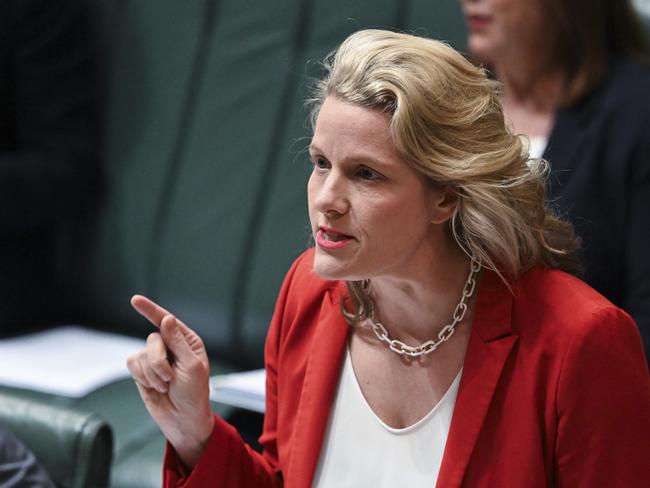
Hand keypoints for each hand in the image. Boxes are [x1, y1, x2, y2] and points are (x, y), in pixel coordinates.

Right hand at [127, 295, 214, 468]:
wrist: (182, 419)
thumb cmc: (194, 394)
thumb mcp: (191, 367)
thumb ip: (178, 342)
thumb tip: (166, 319)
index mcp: (187, 341)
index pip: (167, 321)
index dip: (150, 310)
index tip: (135, 300)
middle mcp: (171, 346)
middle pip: (152, 340)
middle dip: (159, 361)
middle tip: (170, 378)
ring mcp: (155, 358)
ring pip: (141, 354)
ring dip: (152, 374)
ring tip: (165, 386)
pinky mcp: (142, 370)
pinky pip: (132, 364)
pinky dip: (142, 377)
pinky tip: (154, 387)